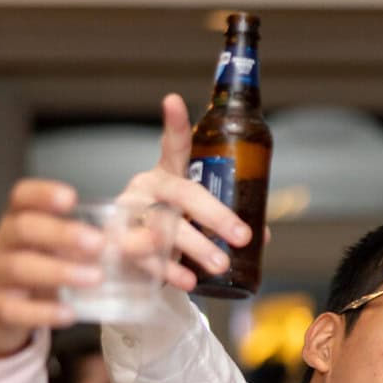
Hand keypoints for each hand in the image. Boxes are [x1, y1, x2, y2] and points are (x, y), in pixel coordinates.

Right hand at [0, 180, 101, 357]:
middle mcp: (3, 244)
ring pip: (18, 267)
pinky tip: (70, 314)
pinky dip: (43, 312)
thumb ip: (87, 245)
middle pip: (22, 228)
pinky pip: (14, 310)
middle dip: (61, 233)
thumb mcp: (55, 252)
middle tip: (98, 243)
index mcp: (19, 223)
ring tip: (95, 278)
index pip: (21, 197)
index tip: (70, 198)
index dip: (42, 194)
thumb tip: (141, 242)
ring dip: (58, 271)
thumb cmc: (37, 274)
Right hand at [114, 94, 262, 288]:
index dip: (174, 123)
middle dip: (214, 215)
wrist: (135, 262)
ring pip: (160, 225)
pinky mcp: (120, 244)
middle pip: (179, 193)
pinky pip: (144, 256)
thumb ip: (226, 219)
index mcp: (168, 173)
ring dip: (194, 245)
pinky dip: (170, 270)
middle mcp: (146, 188)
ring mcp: (130, 214)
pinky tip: (189, 281)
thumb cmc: (173, 229)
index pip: (174, 145)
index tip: (173, 101)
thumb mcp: (198, 218)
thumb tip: (261, 234)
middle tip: (242, 236)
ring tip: (219, 263)